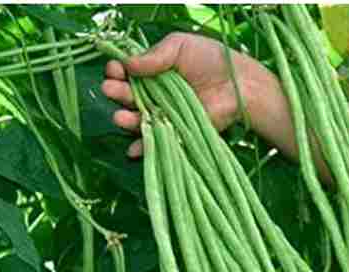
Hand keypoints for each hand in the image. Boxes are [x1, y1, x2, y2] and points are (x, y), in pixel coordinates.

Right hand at [100, 32, 281, 156]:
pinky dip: (141, 148)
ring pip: (136, 119)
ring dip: (125, 119)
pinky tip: (133, 149)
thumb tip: (128, 64)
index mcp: (152, 71)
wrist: (238, 85)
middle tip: (110, 88)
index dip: (117, 71)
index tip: (115, 69)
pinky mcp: (172, 132)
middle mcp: (153, 93)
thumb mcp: (180, 46)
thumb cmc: (211, 60)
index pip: (126, 72)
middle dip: (116, 92)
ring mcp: (161, 114)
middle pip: (127, 96)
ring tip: (120, 116)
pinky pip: (152, 142)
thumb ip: (154, 54)